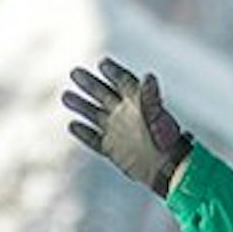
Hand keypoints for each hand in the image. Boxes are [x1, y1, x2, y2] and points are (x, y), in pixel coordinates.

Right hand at [61, 56, 193, 197]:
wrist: (166, 168)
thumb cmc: (166, 141)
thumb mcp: (157, 116)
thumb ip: (150, 96)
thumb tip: (148, 76)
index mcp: (138, 103)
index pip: (123, 82)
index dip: (113, 72)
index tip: (102, 63)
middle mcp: (125, 115)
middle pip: (103, 95)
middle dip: (89, 84)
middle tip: (74, 72)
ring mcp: (117, 132)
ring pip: (94, 115)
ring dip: (81, 105)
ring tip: (65, 95)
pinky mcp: (112, 149)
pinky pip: (94, 139)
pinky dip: (84, 133)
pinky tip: (72, 125)